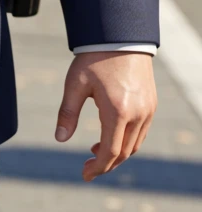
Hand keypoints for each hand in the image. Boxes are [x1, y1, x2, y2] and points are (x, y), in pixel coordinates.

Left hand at [54, 52, 156, 181]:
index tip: (85, 175)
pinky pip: (141, 132)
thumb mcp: (75, 84)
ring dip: (117, 154)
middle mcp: (137, 114)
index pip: (110, 153)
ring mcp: (147, 110)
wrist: (120, 36)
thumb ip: (67, 113)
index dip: (97, 168)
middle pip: (124, 153)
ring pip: (134, 145)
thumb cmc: (94, 58)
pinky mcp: (151, 104)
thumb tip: (59, 138)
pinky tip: (111, 135)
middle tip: (87, 167)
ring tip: (96, 152)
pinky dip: (127, 141)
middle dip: (106, 164)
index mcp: (117, 111)